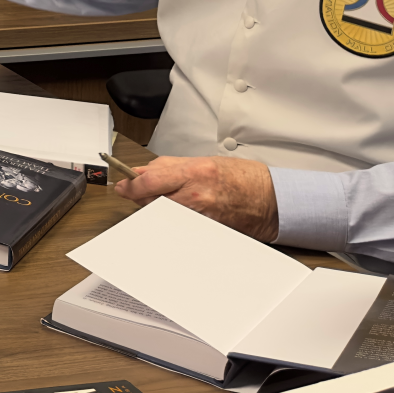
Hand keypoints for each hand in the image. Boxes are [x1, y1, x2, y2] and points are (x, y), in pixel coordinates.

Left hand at [112, 154, 278, 241]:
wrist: (272, 199)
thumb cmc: (244, 178)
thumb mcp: (203, 161)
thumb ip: (168, 167)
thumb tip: (141, 172)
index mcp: (195, 173)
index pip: (150, 182)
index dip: (130, 185)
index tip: (121, 186)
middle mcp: (197, 196)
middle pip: (152, 201)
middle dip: (142, 197)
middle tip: (141, 192)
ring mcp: (202, 216)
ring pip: (164, 214)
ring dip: (158, 208)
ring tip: (170, 199)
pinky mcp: (206, 231)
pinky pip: (179, 226)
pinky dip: (174, 219)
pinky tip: (182, 212)